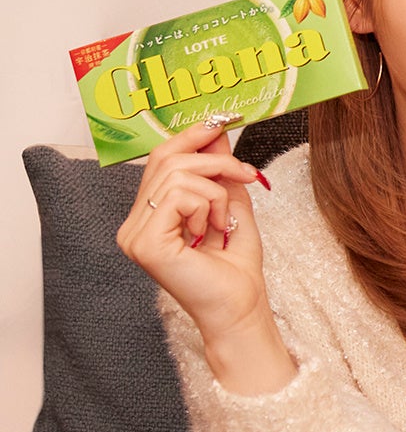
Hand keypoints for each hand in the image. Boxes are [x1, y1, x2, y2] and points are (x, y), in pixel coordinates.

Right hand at [116, 116, 291, 392]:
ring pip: (178, 174)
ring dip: (216, 192)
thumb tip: (214, 131)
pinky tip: (210, 232)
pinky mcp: (145, 243)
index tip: (220, 124)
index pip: (160, 158)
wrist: (241, 306)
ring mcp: (134, 234)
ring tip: (223, 222)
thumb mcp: (231, 205)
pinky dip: (208, 206)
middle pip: (167, 158)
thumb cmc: (235, 266)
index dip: (189, 136)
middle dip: (215, 160)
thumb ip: (219, 170)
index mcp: (149, 215)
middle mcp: (134, 224)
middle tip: (245, 174)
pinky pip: (181, 195)